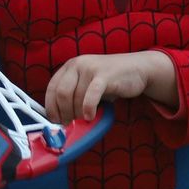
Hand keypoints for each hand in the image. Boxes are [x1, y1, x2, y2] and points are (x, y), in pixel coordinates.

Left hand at [44, 51, 174, 122]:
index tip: (55, 120)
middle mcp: (78, 64)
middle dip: (64, 112)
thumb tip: (62, 118)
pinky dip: (88, 108)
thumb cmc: (111, 80)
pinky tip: (90, 116)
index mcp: (70, 66)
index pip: (52, 88)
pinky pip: (91, 95)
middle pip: (61, 93)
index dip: (51, 107)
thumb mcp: (88, 84)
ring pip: (76, 96)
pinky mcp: (105, 75)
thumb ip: (75, 94)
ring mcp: (91, 68)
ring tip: (84, 120)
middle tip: (70, 123)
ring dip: (78, 113)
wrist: (137, 68)